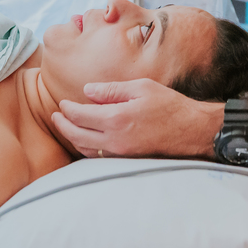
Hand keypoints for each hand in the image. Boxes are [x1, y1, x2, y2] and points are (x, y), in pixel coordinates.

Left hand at [52, 78, 221, 158]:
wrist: (191, 131)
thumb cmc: (169, 106)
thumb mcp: (141, 87)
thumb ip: (111, 90)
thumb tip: (87, 91)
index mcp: (116, 119)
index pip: (80, 115)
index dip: (67, 109)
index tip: (62, 104)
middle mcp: (115, 140)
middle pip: (77, 135)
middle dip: (63, 125)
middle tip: (56, 116)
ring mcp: (120, 153)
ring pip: (85, 150)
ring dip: (73, 138)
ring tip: (66, 127)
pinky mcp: (126, 160)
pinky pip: (99, 157)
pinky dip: (87, 148)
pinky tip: (86, 140)